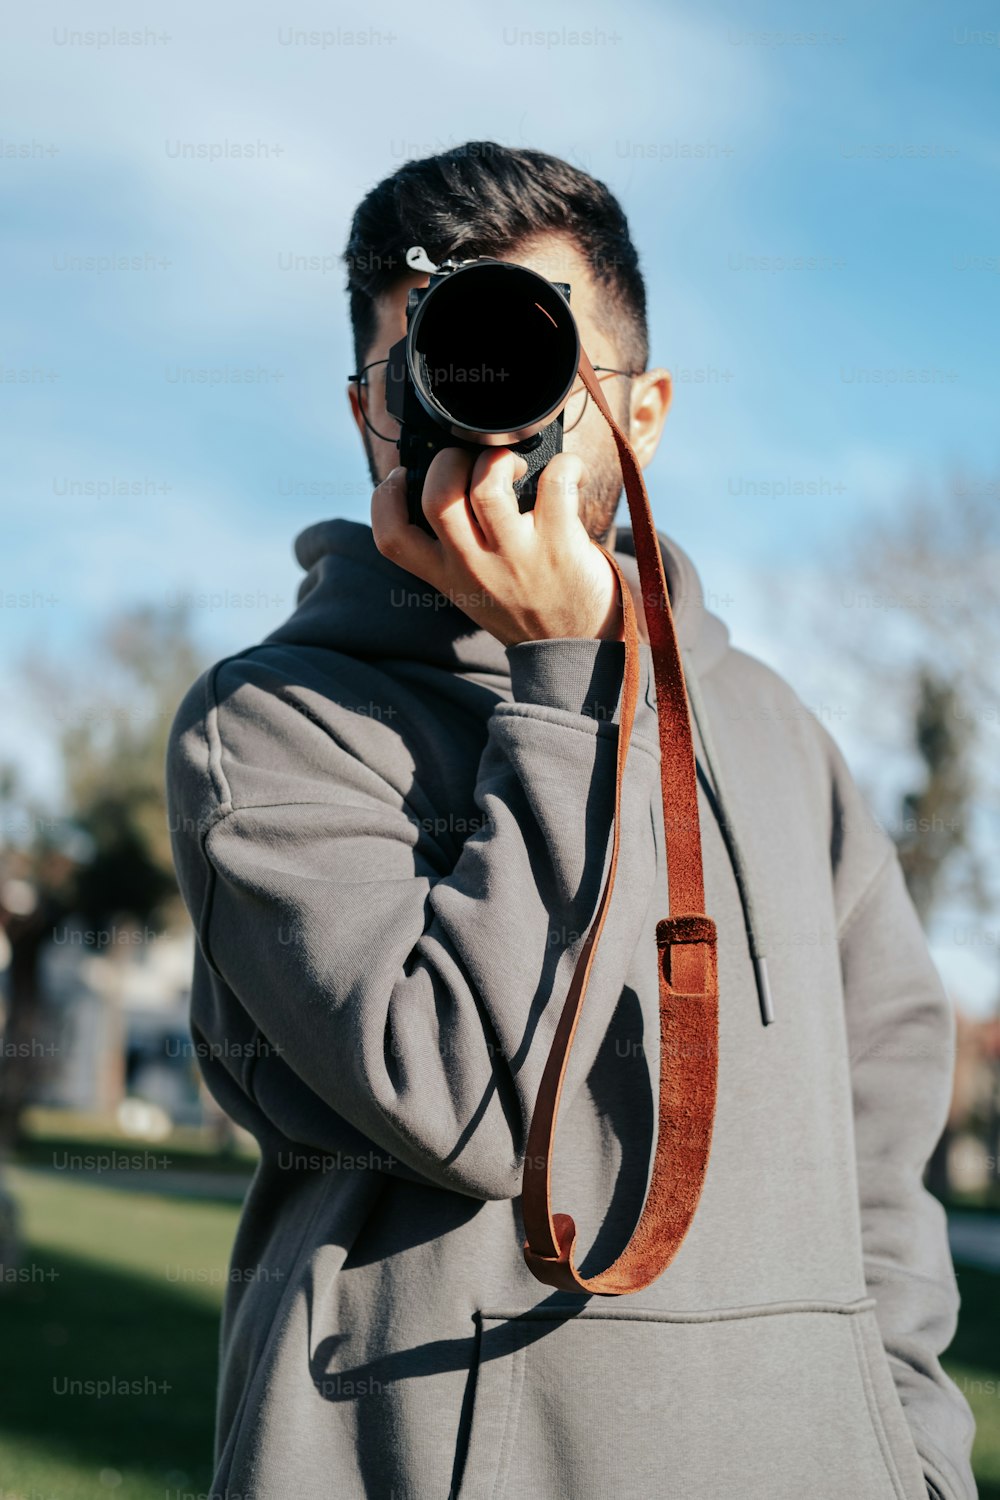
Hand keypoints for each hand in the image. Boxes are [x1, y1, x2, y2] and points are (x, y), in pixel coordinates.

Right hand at [371, 447, 624, 645]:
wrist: (573, 644)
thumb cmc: (522, 607)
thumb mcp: (470, 590)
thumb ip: (453, 548)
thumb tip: (451, 481)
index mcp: (446, 575)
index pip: (393, 538)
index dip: (385, 497)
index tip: (402, 475)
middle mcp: (474, 566)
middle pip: (437, 497)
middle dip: (448, 460)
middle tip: (470, 461)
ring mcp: (516, 555)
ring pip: (487, 486)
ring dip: (498, 459)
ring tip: (515, 466)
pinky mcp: (559, 543)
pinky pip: (555, 482)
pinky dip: (565, 465)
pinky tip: (566, 471)